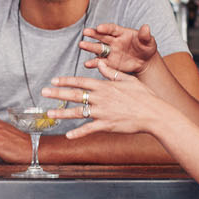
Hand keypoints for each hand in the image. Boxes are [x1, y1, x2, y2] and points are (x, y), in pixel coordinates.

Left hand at [42, 62, 161, 138]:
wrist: (155, 114)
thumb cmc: (144, 96)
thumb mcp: (128, 80)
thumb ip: (112, 72)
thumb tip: (101, 63)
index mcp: (105, 86)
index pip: (81, 82)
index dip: (66, 81)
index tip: (54, 80)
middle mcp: (101, 98)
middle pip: (75, 95)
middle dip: (58, 93)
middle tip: (44, 92)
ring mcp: (103, 112)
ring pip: (78, 112)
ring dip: (62, 113)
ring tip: (49, 113)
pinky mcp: (107, 125)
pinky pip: (89, 129)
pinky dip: (79, 133)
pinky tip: (68, 135)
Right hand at [80, 23, 156, 74]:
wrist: (145, 62)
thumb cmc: (146, 48)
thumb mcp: (149, 41)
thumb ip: (145, 35)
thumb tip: (146, 27)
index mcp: (122, 33)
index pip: (112, 29)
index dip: (106, 28)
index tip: (99, 27)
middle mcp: (113, 41)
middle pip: (101, 36)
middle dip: (93, 34)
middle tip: (85, 32)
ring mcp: (110, 52)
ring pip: (98, 48)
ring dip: (90, 46)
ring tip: (82, 45)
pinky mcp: (109, 62)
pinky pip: (100, 62)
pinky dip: (93, 63)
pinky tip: (87, 64)